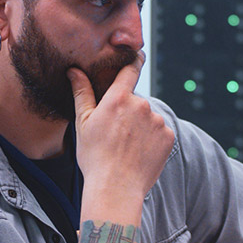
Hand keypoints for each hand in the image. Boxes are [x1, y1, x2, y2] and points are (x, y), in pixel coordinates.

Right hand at [70, 53, 173, 223]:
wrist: (116, 188)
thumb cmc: (94, 157)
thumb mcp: (83, 124)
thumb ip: (82, 93)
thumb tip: (74, 71)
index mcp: (118, 98)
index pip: (130, 69)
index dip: (134, 60)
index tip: (137, 55)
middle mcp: (141, 105)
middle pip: (136, 101)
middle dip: (129, 112)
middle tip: (116, 134)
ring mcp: (157, 121)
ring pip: (149, 118)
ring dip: (141, 127)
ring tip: (127, 148)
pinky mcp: (169, 136)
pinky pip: (160, 132)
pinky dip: (152, 140)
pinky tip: (140, 154)